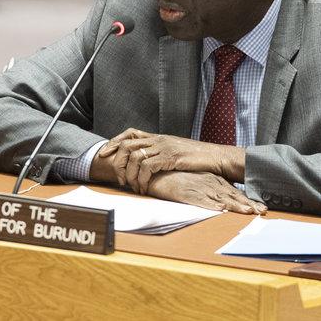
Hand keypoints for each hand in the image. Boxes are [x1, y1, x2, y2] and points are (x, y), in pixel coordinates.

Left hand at [98, 128, 244, 193]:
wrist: (216, 156)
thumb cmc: (197, 158)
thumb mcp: (176, 152)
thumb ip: (161, 154)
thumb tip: (147, 165)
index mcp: (159, 137)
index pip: (130, 133)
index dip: (114, 142)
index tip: (104, 153)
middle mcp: (159, 139)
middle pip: (127, 144)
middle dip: (117, 161)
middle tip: (119, 178)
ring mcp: (164, 147)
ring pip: (135, 156)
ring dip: (130, 174)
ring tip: (133, 186)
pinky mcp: (170, 157)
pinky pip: (148, 167)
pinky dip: (142, 179)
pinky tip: (144, 188)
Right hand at [146, 171, 265, 214]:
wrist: (158, 172)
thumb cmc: (178, 177)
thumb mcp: (198, 181)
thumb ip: (211, 188)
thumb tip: (225, 200)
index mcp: (213, 181)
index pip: (234, 192)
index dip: (248, 201)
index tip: (262, 208)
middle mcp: (209, 184)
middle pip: (231, 196)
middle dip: (247, 204)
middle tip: (261, 211)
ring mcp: (198, 188)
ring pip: (220, 198)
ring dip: (234, 205)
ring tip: (247, 212)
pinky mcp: (185, 193)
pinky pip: (200, 200)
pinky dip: (211, 205)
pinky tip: (220, 209)